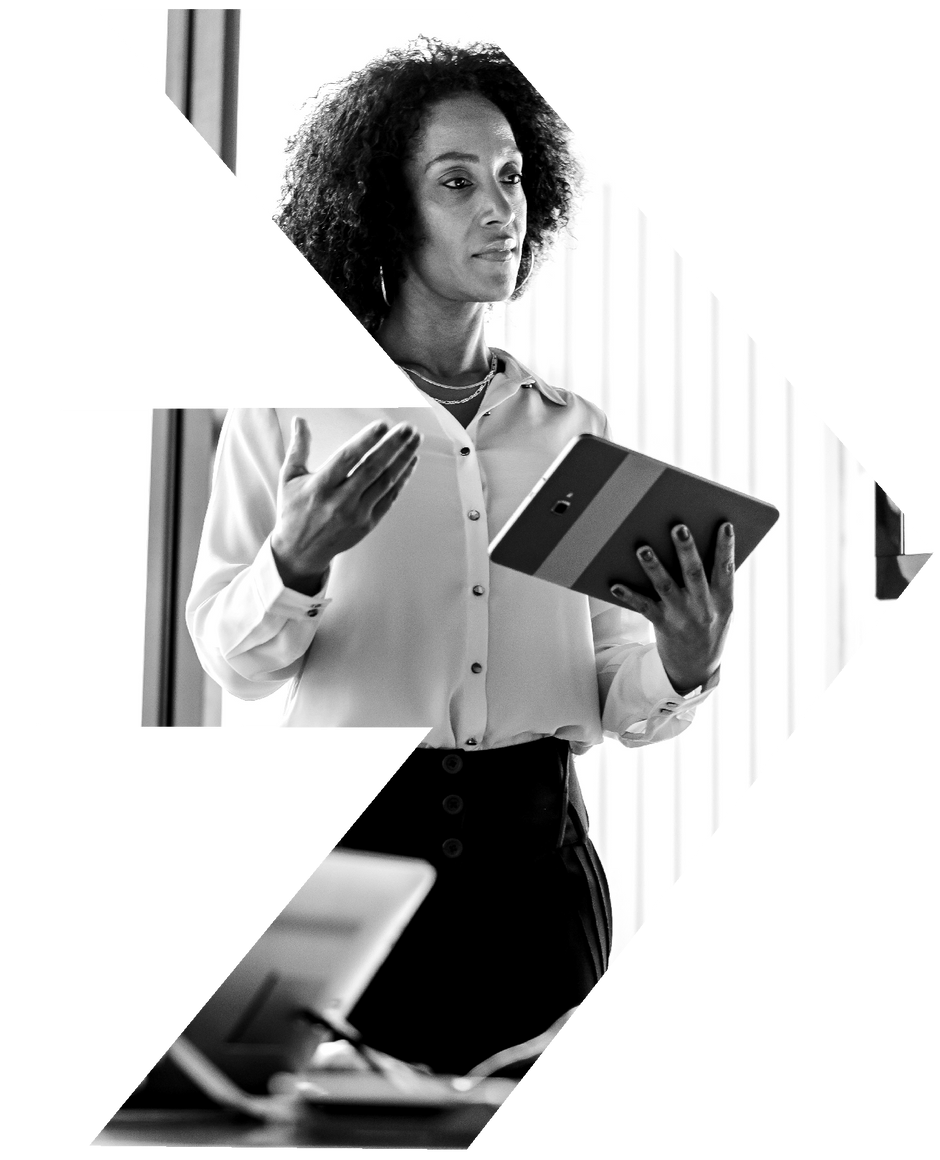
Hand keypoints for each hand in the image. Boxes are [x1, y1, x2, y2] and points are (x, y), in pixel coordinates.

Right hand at [272, 416, 421, 590]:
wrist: (300, 551)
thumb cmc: (294, 512)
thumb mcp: (289, 478)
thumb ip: (298, 448)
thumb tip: (300, 420)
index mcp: (320, 487)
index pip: (347, 459)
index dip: (366, 441)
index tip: (382, 425)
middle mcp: (340, 501)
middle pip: (372, 468)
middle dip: (393, 445)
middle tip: (407, 428)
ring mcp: (357, 514)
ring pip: (385, 482)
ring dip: (403, 459)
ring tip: (414, 440)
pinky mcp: (368, 524)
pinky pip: (389, 498)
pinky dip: (402, 479)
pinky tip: (410, 462)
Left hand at [609, 523, 734, 692]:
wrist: (697, 668)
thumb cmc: (708, 626)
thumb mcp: (721, 608)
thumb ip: (713, 582)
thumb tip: (695, 545)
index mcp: (724, 600)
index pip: (726, 569)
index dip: (726, 547)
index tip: (725, 525)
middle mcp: (704, 608)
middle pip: (694, 573)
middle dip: (686, 549)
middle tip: (678, 527)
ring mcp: (682, 617)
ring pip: (666, 587)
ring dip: (653, 566)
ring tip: (643, 548)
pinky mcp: (663, 625)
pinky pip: (644, 607)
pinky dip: (629, 595)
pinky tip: (615, 584)